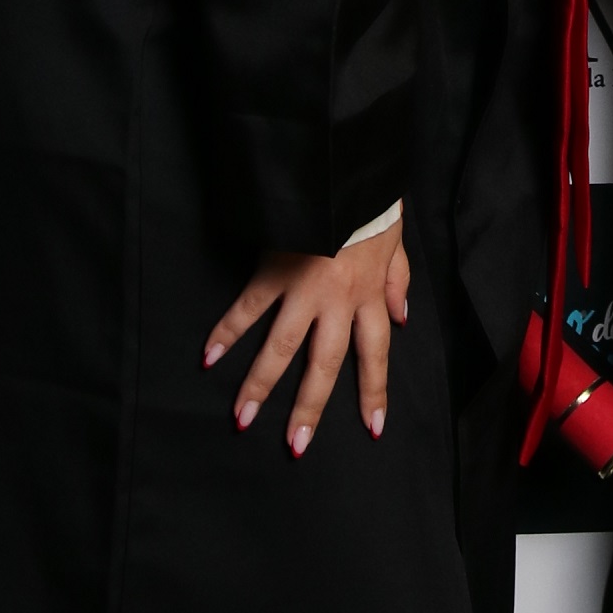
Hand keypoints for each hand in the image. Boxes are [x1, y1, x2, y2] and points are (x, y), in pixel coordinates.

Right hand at [202, 221, 411, 454]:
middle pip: (323, 364)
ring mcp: (303, 288)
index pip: (375, 353)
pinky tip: (210, 357)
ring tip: (243, 418)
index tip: (372, 428)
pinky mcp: (273, 269)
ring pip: (281, 346)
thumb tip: (402, 316)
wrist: (342, 168)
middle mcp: (338, 300)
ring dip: (260, 385)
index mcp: (370, 294)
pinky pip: (248, 307)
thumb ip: (399, 281)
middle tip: (296, 444)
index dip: (374, 391)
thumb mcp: (396, 241)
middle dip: (309, 407)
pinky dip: (227, 331)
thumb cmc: (370, 201)